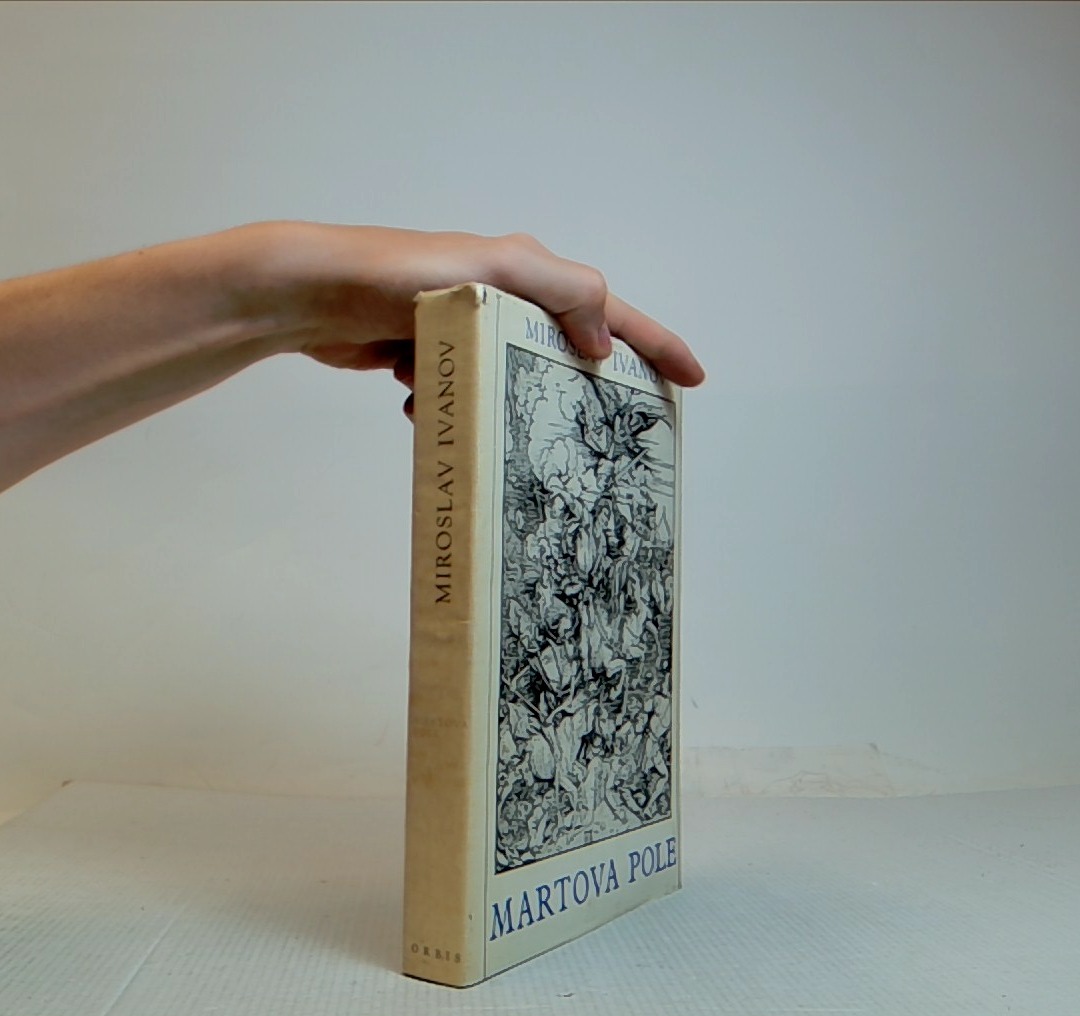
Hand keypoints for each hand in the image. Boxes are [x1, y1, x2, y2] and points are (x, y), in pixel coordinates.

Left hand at [254, 223, 704, 414]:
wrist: (310, 293)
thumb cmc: (394, 274)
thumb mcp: (492, 272)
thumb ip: (562, 294)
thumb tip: (602, 341)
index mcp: (528, 272)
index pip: (610, 310)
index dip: (656, 344)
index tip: (692, 380)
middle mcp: (502, 294)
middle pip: (561, 349)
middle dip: (568, 390)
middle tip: (587, 433)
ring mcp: (464, 322)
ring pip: (506, 377)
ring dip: (495, 403)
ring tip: (480, 421)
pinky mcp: (430, 347)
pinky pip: (461, 386)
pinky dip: (448, 401)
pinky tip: (420, 404)